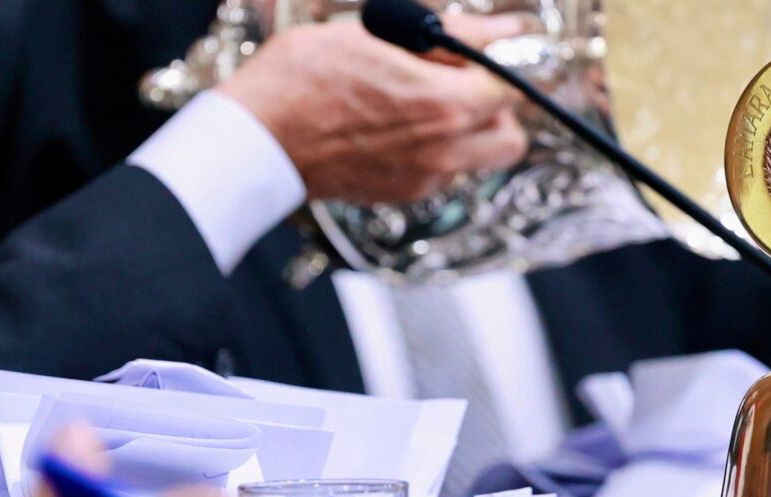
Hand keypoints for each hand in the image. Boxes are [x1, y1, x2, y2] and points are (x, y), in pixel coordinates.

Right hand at [217, 15, 529, 203]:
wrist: (258, 139)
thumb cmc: (302, 80)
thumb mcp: (373, 34)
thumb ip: (442, 36)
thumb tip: (488, 30)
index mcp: (442, 105)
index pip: (510, 88)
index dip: (511, 61)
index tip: (507, 45)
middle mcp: (443, 150)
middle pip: (511, 137)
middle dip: (500, 108)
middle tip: (471, 81)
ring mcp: (426, 178)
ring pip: (482, 159)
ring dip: (475, 132)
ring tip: (437, 104)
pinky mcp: (405, 193)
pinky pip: (447, 173)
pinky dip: (442, 150)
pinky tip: (406, 126)